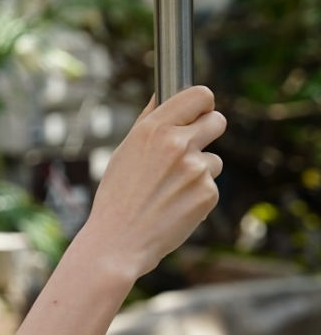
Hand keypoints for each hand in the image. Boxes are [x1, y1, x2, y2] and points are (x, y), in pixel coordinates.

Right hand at [81, 85, 225, 279]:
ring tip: (170, 189)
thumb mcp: (124, 151)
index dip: (202, 103)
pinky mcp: (208, 193)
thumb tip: (161, 96)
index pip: (199, 96)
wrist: (119, 239)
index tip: (197, 112)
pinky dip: (198, 194)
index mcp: (153, 129)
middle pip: (218, 121)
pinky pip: (211, 185)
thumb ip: (148, 121)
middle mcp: (177, 144)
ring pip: (213, 159)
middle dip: (209, 130)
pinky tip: (175, 205)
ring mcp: (196, 169)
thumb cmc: (117, 194)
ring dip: (200, 170)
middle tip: (191, 147)